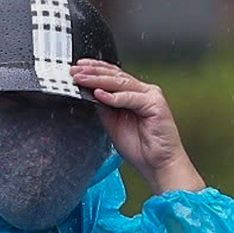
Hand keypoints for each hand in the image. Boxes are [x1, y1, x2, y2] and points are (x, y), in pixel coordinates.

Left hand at [71, 59, 205, 194]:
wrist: (158, 164)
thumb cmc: (140, 147)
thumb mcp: (113, 124)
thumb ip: (103, 107)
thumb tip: (89, 93)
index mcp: (134, 94)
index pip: (112, 76)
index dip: (94, 70)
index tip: (78, 68)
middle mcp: (143, 92)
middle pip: (115, 76)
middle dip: (93, 72)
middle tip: (76, 71)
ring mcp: (150, 95)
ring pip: (120, 83)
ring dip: (98, 80)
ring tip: (82, 79)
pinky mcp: (155, 104)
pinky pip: (130, 97)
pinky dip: (113, 97)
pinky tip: (99, 94)